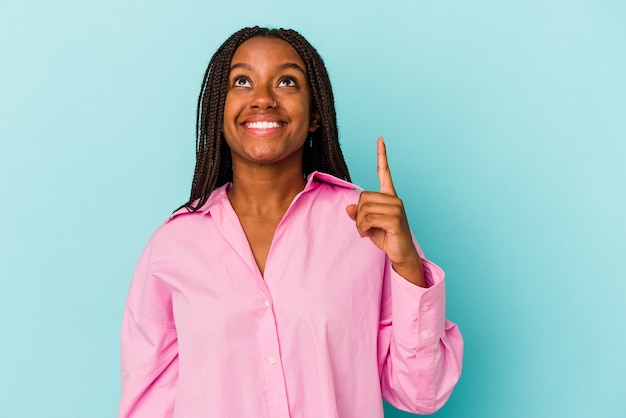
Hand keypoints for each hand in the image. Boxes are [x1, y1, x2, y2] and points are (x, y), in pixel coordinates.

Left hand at [346, 137, 425, 286]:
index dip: (382, 156)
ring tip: (366, 231)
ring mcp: (396, 209)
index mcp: (389, 197)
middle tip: (363, 227)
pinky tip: (367, 234)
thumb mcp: (368, 225)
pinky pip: (368, 218)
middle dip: (358, 214)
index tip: (380, 139)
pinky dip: (362, 228)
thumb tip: (349, 207)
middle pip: (363, 197)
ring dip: (359, 223)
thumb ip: (358, 214)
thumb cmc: (386, 237)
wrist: (401, 254)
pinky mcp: (395, 220)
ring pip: (364, 208)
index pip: (385, 173)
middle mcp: (395, 199)